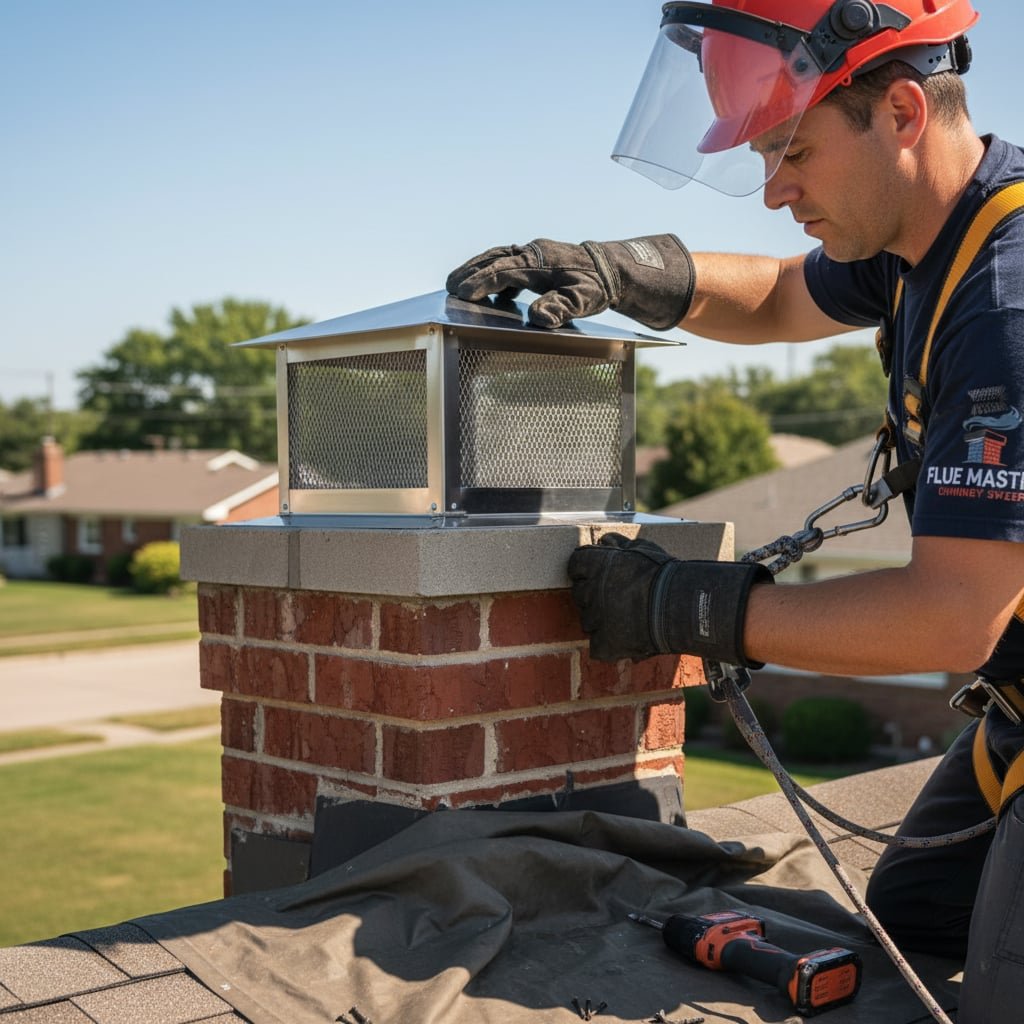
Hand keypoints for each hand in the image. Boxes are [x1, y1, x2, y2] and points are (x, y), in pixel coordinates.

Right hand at [446, 235, 694, 330]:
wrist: (611, 268)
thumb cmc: (596, 286)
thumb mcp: (583, 301)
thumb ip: (560, 308)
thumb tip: (538, 318)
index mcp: (540, 262)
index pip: (504, 271)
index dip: (481, 282)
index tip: (461, 292)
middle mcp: (533, 252)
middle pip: (494, 258)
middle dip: (470, 271)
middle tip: (448, 285)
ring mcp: (533, 252)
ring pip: (497, 256)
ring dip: (476, 268)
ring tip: (457, 282)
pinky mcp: (535, 258)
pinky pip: (507, 261)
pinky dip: (493, 272)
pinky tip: (490, 292)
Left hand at [567, 533, 773, 664]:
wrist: (684, 608)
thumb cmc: (667, 575)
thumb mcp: (644, 549)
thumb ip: (620, 544)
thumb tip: (605, 540)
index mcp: (596, 564)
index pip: (576, 564)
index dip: (585, 569)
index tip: (595, 573)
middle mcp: (591, 590)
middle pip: (580, 594)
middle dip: (594, 595)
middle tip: (617, 597)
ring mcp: (596, 619)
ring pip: (588, 621)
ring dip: (601, 620)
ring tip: (626, 618)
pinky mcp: (606, 644)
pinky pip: (597, 646)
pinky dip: (608, 645)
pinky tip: (625, 639)